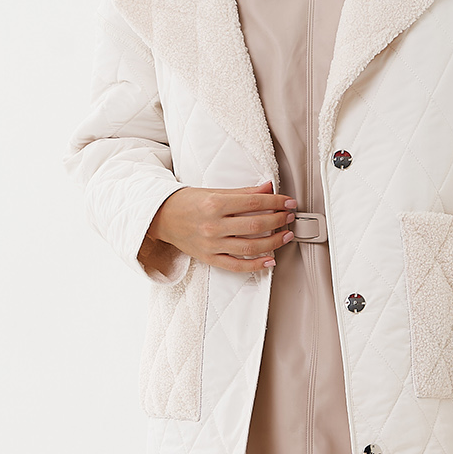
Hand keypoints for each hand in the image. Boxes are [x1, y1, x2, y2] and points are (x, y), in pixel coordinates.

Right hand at [143, 182, 296, 273]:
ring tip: (286, 235)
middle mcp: (213, 225)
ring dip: (273, 242)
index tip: (289, 202)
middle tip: (290, 217)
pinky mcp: (209, 258)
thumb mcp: (214, 191)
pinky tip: (270, 260)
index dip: (276, 202)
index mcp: (215, 204)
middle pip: (255, 224)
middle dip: (278, 220)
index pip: (253, 203)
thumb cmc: (187, 202)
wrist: (162, 218)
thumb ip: (243, 192)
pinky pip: (237, 265)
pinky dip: (256, 265)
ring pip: (250, 246)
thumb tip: (269, 188)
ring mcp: (211, 244)